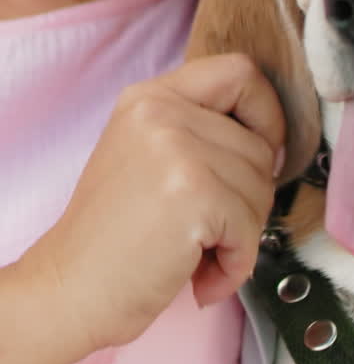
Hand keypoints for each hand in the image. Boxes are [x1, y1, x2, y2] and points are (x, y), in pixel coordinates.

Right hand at [21, 53, 283, 356]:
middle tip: (207, 229)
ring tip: (195, 251)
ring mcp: (177, 150)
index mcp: (150, 97)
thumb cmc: (111, 238)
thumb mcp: (145, 154)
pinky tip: (199, 275)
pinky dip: (236, 263)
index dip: (266, 114)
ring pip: (262, 189)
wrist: (68, 291)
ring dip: (241, 235)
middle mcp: (162, 112)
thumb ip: (199, 132)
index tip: (261, 151)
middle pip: (260, 144)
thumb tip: (275, 142)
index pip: (240, 72)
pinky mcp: (194, 194)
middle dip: (249, 198)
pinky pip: (251, 228)